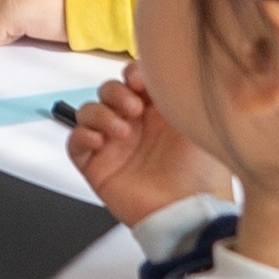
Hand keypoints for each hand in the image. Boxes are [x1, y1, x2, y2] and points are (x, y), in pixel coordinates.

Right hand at [68, 75, 225, 225]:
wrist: (190, 212)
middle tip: (134, 109)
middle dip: (116, 92)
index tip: (139, 81)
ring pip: (88, 112)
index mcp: (158, 113)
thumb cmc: (203, 173)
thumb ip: (182, 92)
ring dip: (100, 113)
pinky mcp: (98, 167)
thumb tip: (170, 65)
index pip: (133, 80)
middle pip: (108, 91)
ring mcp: (114, 146)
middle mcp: (135, 126)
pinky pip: (75, 142)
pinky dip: (81, 134)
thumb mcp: (198, 122)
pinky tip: (100, 140)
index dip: (132, 74)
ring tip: (121, 130)